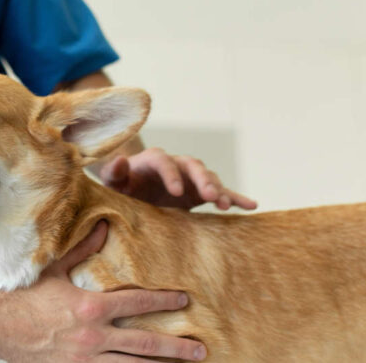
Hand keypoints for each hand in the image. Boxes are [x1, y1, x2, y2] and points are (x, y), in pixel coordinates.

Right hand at [0, 221, 206, 361]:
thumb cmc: (26, 296)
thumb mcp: (55, 270)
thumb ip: (83, 249)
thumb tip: (104, 225)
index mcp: (92, 306)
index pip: (138, 303)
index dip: (165, 301)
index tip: (185, 300)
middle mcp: (94, 336)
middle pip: (146, 343)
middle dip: (177, 346)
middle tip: (202, 349)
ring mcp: (87, 360)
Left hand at [100, 148, 256, 210]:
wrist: (132, 191)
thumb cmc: (121, 185)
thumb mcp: (114, 181)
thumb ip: (115, 171)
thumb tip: (120, 161)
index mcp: (153, 159)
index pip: (164, 161)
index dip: (172, 174)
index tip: (176, 192)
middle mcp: (176, 165)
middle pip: (193, 166)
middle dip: (202, 179)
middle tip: (210, 195)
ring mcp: (190, 178)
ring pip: (209, 178)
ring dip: (218, 190)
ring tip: (226, 205)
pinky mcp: (200, 192)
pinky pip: (221, 192)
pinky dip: (235, 197)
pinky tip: (252, 206)